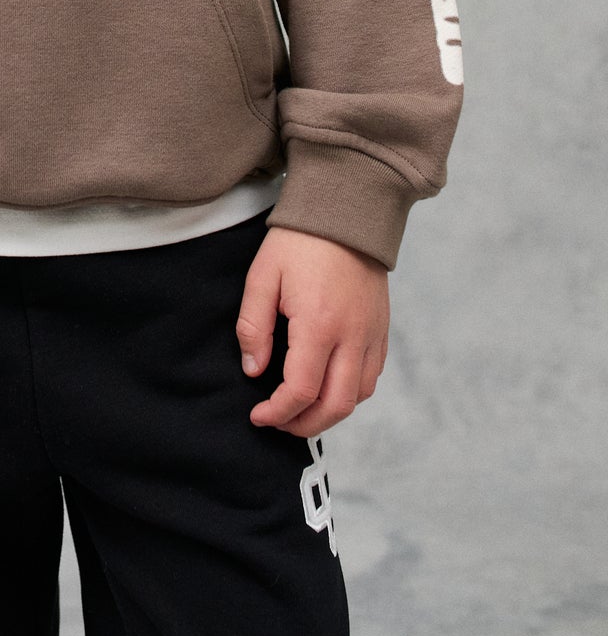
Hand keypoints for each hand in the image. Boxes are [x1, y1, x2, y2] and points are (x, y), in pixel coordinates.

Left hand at [235, 227, 389, 436]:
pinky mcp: (382, 328)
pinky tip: (328, 386)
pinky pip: (371, 376)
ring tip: (302, 410)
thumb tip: (254, 371)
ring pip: (358, 397)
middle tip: (279, 423)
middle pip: (335, 406)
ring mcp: (372, 334)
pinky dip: (351, 393)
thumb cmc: (299, 241)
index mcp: (319, 324)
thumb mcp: (263, 276)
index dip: (277, 413)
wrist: (346, 210)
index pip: (301, 391)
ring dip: (330, 413)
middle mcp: (352, 336)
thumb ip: (253, 326)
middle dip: (304, 425)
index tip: (258, 415)